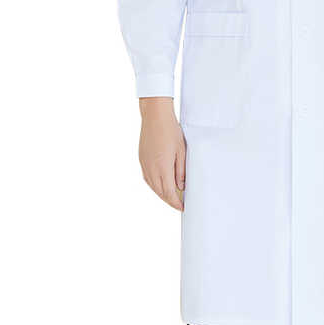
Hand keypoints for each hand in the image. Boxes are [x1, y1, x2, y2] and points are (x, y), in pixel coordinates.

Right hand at [138, 97, 185, 211]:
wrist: (155, 116)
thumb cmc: (170, 131)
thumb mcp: (181, 151)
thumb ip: (181, 171)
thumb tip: (181, 186)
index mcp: (162, 168)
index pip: (168, 193)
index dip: (175, 203)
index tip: (182, 207)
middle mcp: (151, 169)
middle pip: (159, 192)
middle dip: (169, 201)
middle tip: (178, 204)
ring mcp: (144, 164)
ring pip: (152, 186)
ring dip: (161, 194)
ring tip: (171, 196)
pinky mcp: (141, 159)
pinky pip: (147, 178)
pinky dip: (154, 185)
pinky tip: (160, 184)